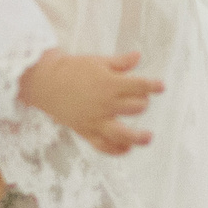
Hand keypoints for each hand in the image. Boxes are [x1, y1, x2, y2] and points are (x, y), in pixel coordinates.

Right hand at [17, 50, 161, 153]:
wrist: (46, 82)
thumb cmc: (72, 69)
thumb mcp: (98, 61)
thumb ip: (120, 62)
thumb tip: (138, 57)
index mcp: (110, 84)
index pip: (140, 86)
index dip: (153, 86)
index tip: (161, 86)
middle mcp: (105, 104)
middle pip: (135, 108)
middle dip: (142, 103)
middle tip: (141, 99)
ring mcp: (95, 120)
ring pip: (122, 133)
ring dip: (138, 137)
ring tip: (148, 137)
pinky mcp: (85, 131)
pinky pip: (102, 146)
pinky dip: (115, 150)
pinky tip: (126, 149)